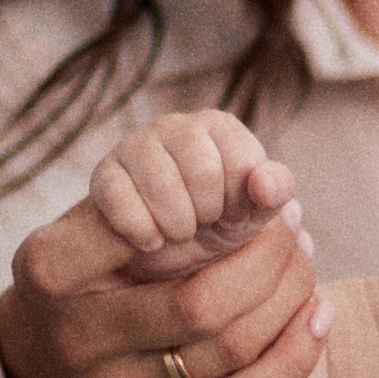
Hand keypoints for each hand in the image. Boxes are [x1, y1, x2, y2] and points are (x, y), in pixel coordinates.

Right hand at [0, 129, 326, 377]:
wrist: (52, 338)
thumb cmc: (95, 255)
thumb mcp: (104, 213)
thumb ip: (164, 194)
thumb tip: (270, 183)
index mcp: (53, 269)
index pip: (154, 235)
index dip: (221, 217)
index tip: (255, 197)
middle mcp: (77, 338)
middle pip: (204, 305)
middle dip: (268, 259)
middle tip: (293, 224)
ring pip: (231, 351)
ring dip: (288, 299)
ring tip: (304, 258)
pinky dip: (295, 357)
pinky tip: (319, 315)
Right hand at [89, 109, 283, 267]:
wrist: (165, 251)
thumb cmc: (219, 223)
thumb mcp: (256, 212)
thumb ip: (275, 192)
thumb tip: (268, 185)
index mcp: (220, 127)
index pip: (242, 162)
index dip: (240, 201)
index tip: (233, 214)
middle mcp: (176, 126)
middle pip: (203, 172)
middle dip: (209, 214)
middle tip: (204, 224)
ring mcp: (135, 146)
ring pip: (161, 185)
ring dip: (177, 226)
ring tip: (180, 231)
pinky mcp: (104, 175)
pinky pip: (121, 200)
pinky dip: (142, 231)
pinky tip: (151, 241)